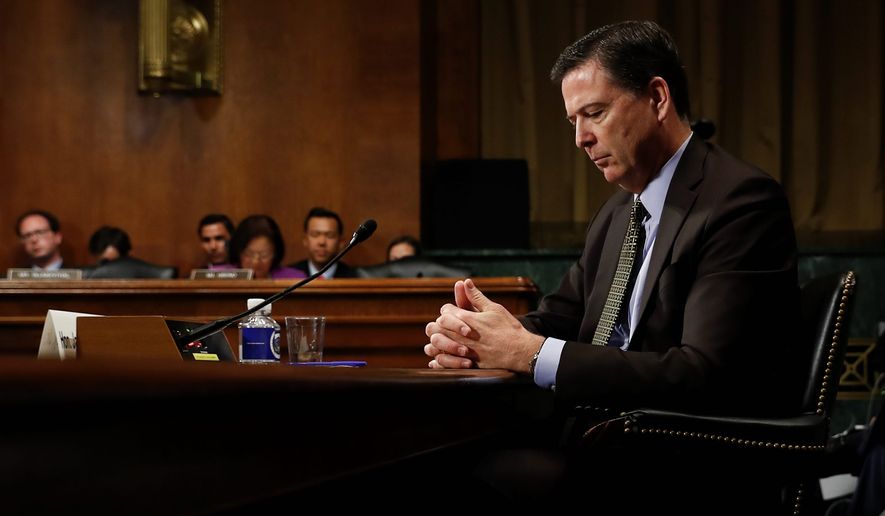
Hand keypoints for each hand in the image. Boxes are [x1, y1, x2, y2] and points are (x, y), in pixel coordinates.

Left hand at [424, 278, 543, 371]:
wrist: (520, 351)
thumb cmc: (508, 328)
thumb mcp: (494, 308)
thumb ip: (476, 296)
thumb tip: (466, 282)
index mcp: (467, 319)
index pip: (445, 310)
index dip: (447, 310)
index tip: (452, 312)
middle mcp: (461, 334)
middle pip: (437, 327)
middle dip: (439, 325)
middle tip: (444, 326)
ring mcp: (463, 350)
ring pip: (438, 344)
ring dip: (438, 340)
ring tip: (443, 340)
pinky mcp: (466, 363)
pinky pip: (445, 361)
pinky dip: (441, 358)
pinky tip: (444, 356)